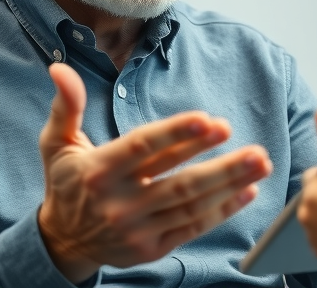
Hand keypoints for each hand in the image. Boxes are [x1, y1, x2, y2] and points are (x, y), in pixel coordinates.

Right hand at [37, 63, 272, 281]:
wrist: (64, 243)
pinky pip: (193, 227)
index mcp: (99, 171)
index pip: (142, 148)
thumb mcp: (56, 143)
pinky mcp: (153, 248)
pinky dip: (223, 210)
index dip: (175, 134)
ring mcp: (139, 229)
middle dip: (219, 164)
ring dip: (230, 184)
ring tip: (260, 163)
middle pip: (177, 181)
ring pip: (191, 204)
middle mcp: (120, 203)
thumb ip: (66, 106)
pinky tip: (247, 191)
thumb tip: (61, 69)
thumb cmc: (66, 184)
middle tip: (251, 147)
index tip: (207, 119)